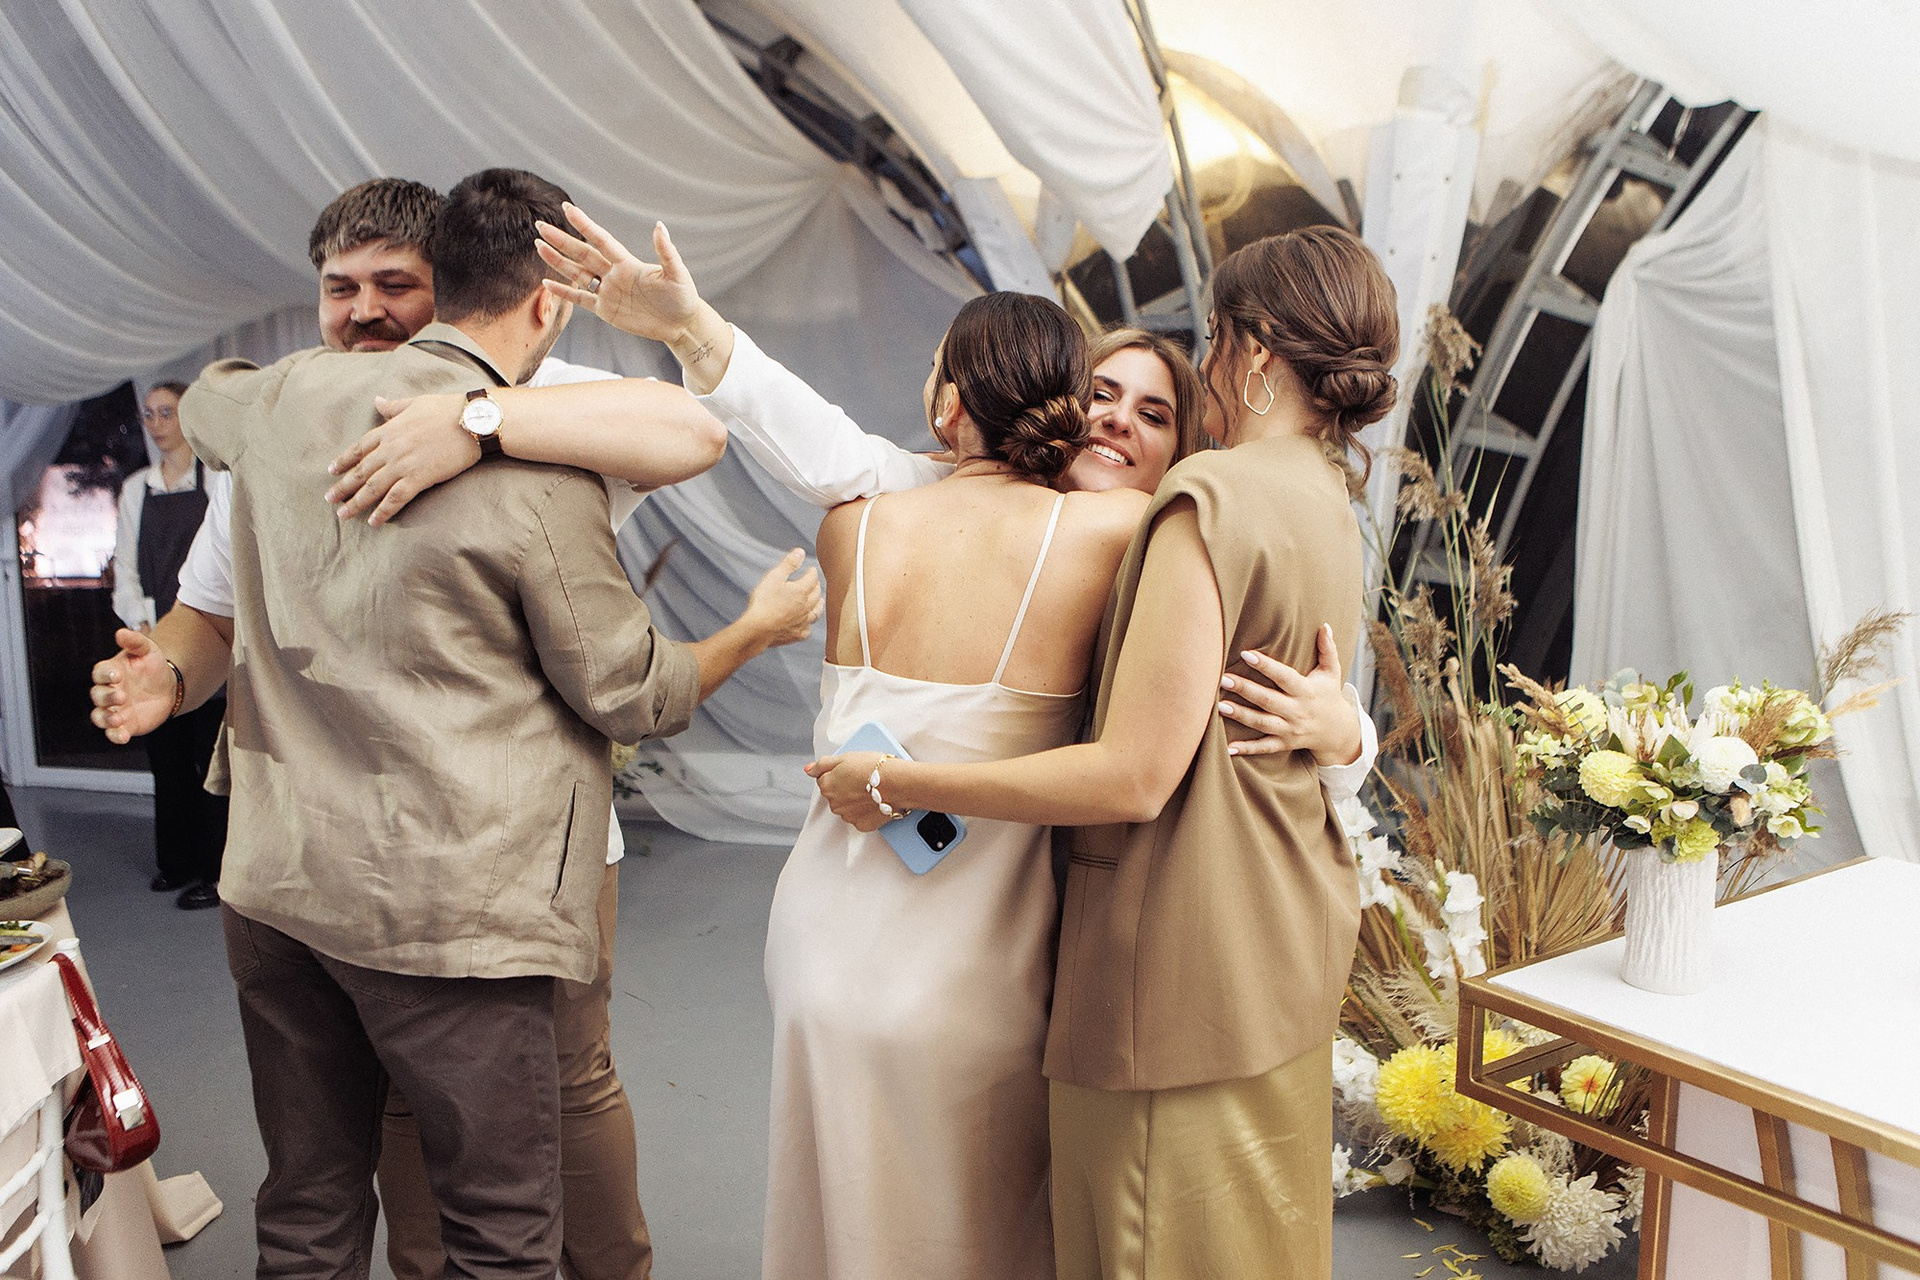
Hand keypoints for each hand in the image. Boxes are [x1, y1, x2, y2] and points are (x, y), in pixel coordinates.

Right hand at [89, 629, 176, 743]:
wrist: (168, 687)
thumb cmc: (152, 666)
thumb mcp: (148, 650)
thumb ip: (136, 642)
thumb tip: (120, 633)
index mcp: (111, 672)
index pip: (99, 673)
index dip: (105, 674)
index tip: (117, 674)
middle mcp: (108, 692)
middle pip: (98, 696)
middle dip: (107, 697)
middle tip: (122, 696)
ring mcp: (114, 709)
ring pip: (100, 717)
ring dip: (106, 719)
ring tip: (118, 718)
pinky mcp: (124, 725)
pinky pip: (113, 733)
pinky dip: (115, 736)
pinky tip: (123, 737)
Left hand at [326, 393, 478, 524]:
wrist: (472, 421)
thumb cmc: (447, 409)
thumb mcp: (416, 403)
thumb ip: (394, 406)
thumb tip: (377, 400)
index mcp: (389, 430)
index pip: (358, 448)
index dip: (343, 461)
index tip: (331, 471)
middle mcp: (391, 448)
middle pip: (360, 471)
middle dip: (343, 487)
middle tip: (330, 499)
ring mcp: (403, 464)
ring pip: (373, 487)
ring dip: (356, 503)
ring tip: (344, 514)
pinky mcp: (419, 478)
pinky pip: (396, 498)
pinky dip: (383, 511)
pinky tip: (374, 521)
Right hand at [537, 208, 701, 343]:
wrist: (682, 323)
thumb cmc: (683, 296)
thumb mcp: (677, 273)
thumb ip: (666, 251)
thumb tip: (659, 225)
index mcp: (627, 263)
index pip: (601, 240)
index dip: (585, 225)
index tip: (567, 208)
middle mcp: (614, 274)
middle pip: (582, 254)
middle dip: (561, 240)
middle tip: (541, 226)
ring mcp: (608, 292)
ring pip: (577, 273)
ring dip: (558, 261)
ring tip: (539, 246)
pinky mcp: (606, 311)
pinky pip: (580, 300)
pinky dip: (564, 292)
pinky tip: (547, 283)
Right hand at [741, 548, 821, 648]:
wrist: (758, 629)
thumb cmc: (763, 603)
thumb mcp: (774, 577)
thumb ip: (788, 564)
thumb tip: (800, 552)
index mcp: (801, 591)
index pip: (812, 578)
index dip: (812, 573)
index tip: (811, 570)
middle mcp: (806, 607)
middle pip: (816, 594)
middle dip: (816, 586)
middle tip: (815, 583)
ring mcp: (803, 622)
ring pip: (816, 612)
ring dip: (818, 605)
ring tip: (818, 601)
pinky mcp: (797, 634)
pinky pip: (808, 629)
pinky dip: (808, 624)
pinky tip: (806, 623)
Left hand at [803, 752, 889, 830]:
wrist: (896, 783)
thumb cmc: (874, 768)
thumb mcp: (844, 757)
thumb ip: (823, 764)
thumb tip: (809, 769)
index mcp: (827, 786)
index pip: (824, 779)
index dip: (839, 773)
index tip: (851, 771)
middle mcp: (834, 803)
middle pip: (835, 795)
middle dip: (845, 789)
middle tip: (863, 780)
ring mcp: (847, 816)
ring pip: (847, 808)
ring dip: (855, 801)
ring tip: (871, 791)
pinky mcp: (862, 824)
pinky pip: (859, 818)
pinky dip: (865, 812)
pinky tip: (874, 802)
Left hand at [1219, 623, 1362, 763]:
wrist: (1338, 732)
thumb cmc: (1329, 696)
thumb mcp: (1332, 673)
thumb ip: (1328, 649)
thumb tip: (1325, 626)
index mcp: (1306, 691)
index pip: (1284, 677)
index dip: (1266, 666)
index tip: (1246, 654)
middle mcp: (1297, 711)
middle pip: (1268, 700)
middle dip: (1246, 689)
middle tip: (1223, 678)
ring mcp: (1290, 729)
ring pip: (1263, 723)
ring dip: (1241, 715)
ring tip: (1220, 705)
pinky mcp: (1284, 743)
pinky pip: (1264, 747)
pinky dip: (1247, 749)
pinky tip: (1228, 747)